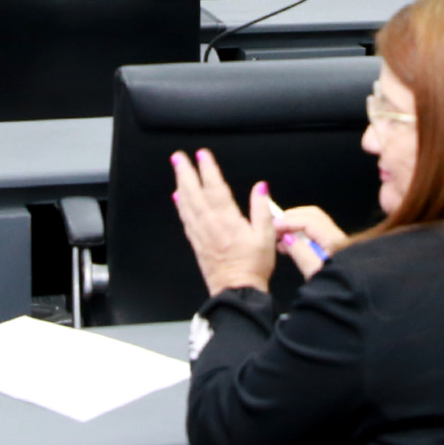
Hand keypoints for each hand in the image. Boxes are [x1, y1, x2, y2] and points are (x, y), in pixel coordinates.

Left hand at [171, 149, 275, 296]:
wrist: (236, 290)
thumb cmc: (253, 266)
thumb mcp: (266, 236)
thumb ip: (261, 208)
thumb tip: (260, 187)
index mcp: (227, 219)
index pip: (215, 187)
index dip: (208, 169)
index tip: (202, 154)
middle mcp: (210, 223)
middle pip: (194, 192)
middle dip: (185, 172)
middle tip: (178, 157)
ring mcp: (200, 233)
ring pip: (187, 203)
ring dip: (181, 185)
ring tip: (177, 171)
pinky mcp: (197, 242)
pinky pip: (185, 219)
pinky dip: (180, 205)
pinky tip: (178, 198)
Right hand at [272, 205, 346, 280]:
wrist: (346, 296)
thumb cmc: (330, 285)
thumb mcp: (312, 272)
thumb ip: (299, 252)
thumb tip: (286, 237)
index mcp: (332, 239)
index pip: (308, 221)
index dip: (289, 221)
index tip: (273, 226)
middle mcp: (335, 234)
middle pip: (312, 214)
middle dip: (292, 217)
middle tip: (275, 226)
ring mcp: (334, 238)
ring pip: (313, 221)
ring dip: (295, 223)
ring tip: (279, 235)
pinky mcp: (331, 244)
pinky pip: (314, 230)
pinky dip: (300, 231)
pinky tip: (288, 242)